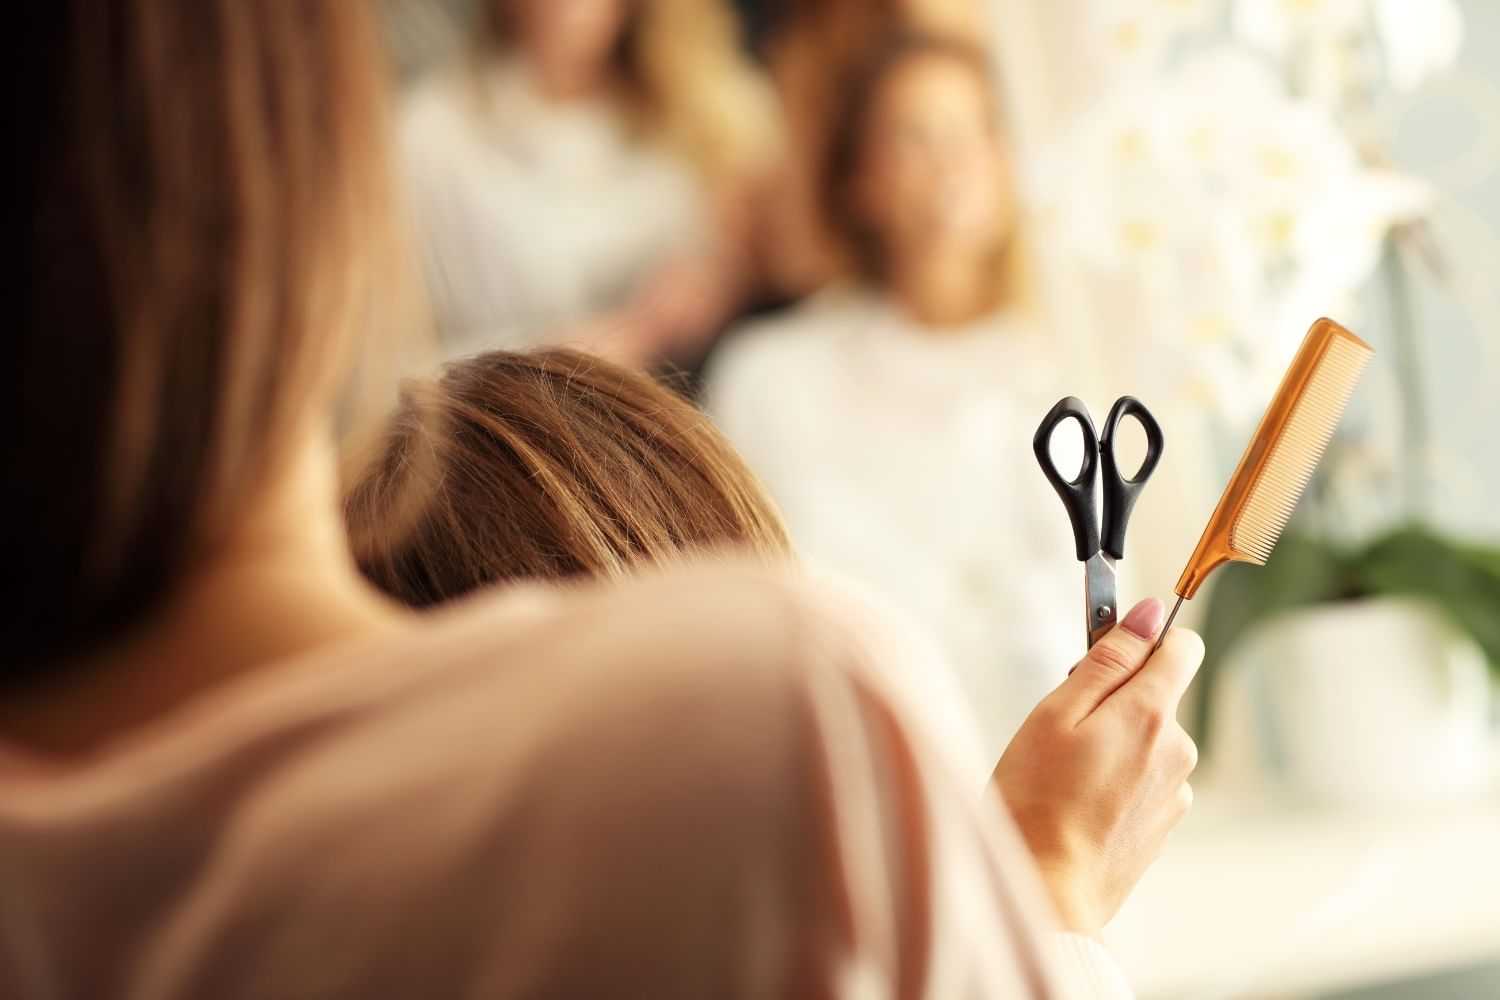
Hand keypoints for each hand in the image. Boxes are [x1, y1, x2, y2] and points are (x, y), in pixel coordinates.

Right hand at [992, 598, 1202, 934]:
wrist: (1047, 892)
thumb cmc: (1036, 802)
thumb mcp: (1056, 713)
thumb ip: (1108, 659)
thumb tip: (1149, 613)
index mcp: (1151, 714)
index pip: (1181, 645)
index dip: (1143, 639)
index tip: (1106, 652)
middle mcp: (1177, 748)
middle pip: (1156, 694)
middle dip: (1114, 697)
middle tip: (1061, 727)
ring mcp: (1175, 790)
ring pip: (1147, 738)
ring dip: (1113, 742)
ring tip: (1064, 774)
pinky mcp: (1163, 823)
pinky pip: (1144, 778)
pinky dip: (1116, 779)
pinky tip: (1078, 802)